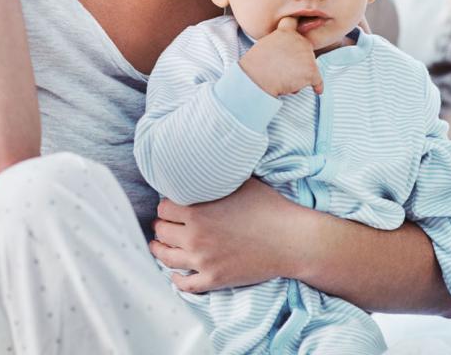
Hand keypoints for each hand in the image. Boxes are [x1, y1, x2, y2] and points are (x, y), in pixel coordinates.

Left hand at [149, 178, 306, 292]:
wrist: (291, 240)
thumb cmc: (269, 207)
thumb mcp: (239, 182)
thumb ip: (215, 179)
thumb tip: (204, 167)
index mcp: (196, 211)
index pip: (163, 208)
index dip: (166, 207)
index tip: (170, 208)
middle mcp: (195, 236)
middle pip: (162, 231)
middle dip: (162, 226)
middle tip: (165, 225)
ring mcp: (203, 260)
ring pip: (167, 257)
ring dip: (160, 250)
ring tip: (159, 246)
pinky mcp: (215, 279)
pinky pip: (186, 284)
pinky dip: (176, 279)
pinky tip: (175, 273)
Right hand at [238, 16, 322, 95]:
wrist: (255, 78)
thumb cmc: (255, 65)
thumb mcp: (264, 45)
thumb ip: (279, 43)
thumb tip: (287, 54)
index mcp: (285, 32)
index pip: (294, 21)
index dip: (298, 21)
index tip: (304, 20)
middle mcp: (299, 40)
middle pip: (305, 50)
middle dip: (299, 60)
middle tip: (284, 69)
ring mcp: (307, 55)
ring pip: (309, 67)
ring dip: (301, 75)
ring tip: (285, 78)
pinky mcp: (311, 70)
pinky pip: (318, 81)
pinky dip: (317, 86)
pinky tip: (317, 90)